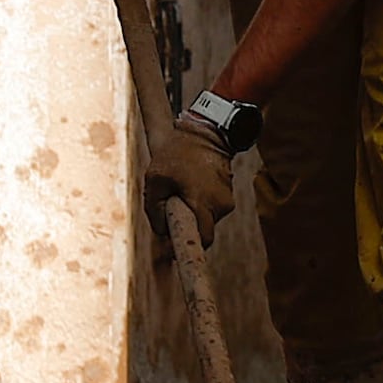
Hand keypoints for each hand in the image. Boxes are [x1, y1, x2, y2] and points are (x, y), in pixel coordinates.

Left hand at [144, 114, 244, 250]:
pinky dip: (200, 202)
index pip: (203, 240)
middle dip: (187, 224)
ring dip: (193, 211)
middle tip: (171, 208)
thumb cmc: (178, 154)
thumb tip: (161, 231)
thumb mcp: (155, 179)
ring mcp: (227, 200)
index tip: (175, 250)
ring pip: (206, 218)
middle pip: (203, 230)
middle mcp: (220, 206)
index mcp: (203, 204)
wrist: (206, 133)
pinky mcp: (228, 193)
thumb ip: (154, 208)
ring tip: (181, 188)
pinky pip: (211, 207)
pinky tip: (191, 183)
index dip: (189, 248)